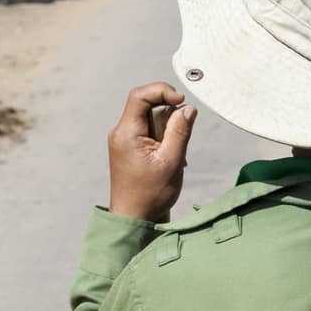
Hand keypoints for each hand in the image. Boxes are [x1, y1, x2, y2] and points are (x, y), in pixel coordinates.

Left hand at [108, 81, 197, 222]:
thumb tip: (188, 108)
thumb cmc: (150, 195)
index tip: (181, 102)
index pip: (140, 95)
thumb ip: (180, 131)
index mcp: (126, 133)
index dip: (162, 91)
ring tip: (175, 154)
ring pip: (151, 119)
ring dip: (169, 130)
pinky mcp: (132, 149)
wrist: (135, 220)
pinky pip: (150, 132)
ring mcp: (126, 141)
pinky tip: (170, 159)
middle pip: (147, 106)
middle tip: (181, 136)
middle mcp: (121, 133)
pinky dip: (165, 139)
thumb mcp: (171, 161)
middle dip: (169, 115)